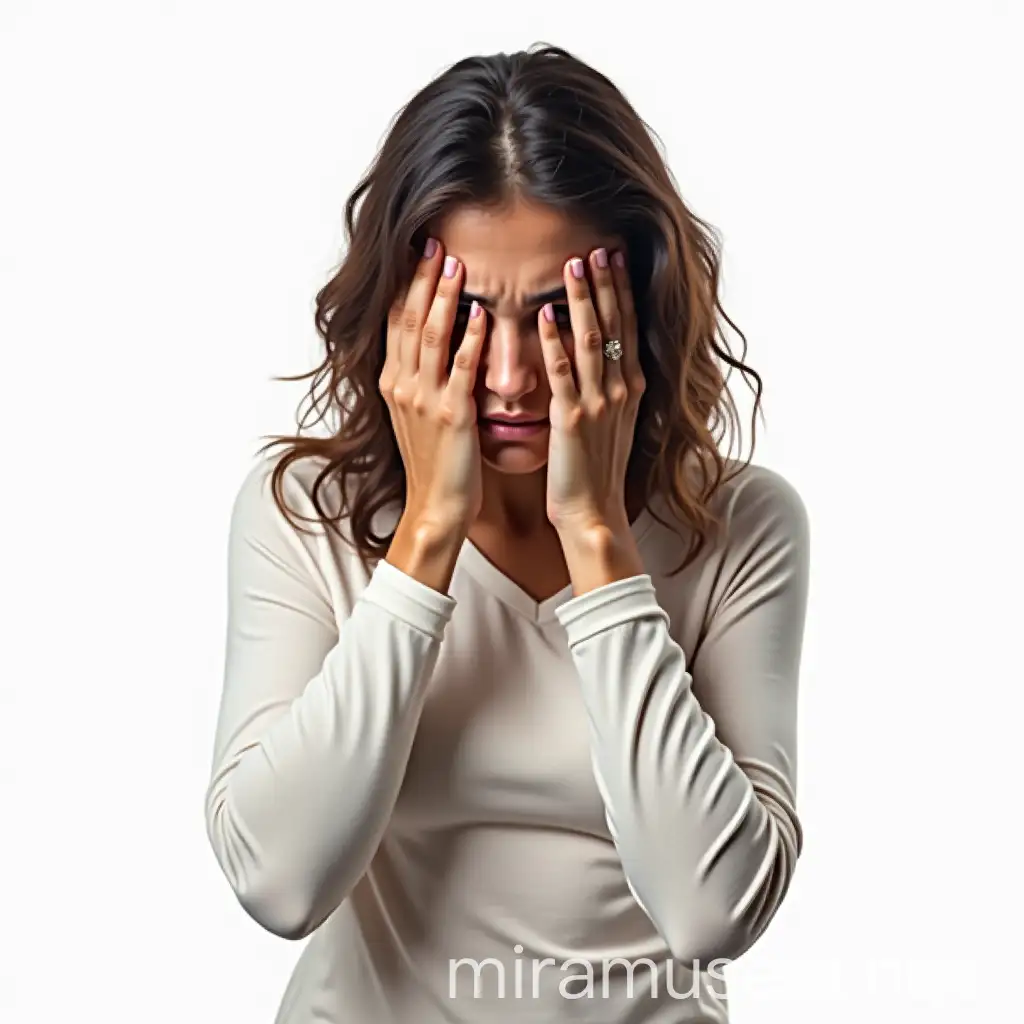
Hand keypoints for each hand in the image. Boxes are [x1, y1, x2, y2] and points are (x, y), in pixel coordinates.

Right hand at [379, 238, 486, 535]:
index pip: (396, 322)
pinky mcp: (451, 415)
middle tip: (433, 241)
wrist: (436, 508)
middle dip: (421, 278)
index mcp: (394, 383)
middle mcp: (402, 385)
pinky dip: (469, 338)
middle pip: (407, 319)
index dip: (407, 285)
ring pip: (429, 336)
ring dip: (442, 296)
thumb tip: (437, 345)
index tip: (417, 252)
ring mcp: (424, 399)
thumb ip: (423, 379)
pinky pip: (460, 369)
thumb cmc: (436, 465)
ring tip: (454, 263)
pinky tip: (480, 312)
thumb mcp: (420, 416)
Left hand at [538, 248, 645, 536]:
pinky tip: (546, 316)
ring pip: (593, 341)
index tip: (615, 257)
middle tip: (599, 245)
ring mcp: (598, 405)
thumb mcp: (610, 424)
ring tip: (574, 266)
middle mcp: (620, 391)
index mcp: (630, 390)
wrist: (593, 514)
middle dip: (607, 284)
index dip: (621, 291)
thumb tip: (601, 360)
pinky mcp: (572, 421)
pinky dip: (556, 343)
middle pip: (616, 325)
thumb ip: (607, 389)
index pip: (627, 328)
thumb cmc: (595, 472)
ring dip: (583, 301)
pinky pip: (564, 375)